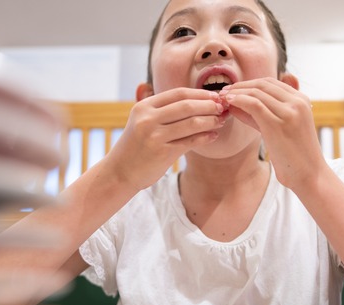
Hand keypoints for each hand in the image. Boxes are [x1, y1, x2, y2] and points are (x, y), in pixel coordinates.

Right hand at [108, 88, 225, 190]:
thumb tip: (198, 100)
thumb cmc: (137, 146)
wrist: (120, 172)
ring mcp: (154, 136)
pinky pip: (190, 141)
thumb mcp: (143, 121)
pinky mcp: (162, 153)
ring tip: (221, 120)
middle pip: (187, 105)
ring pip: (191, 123)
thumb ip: (163, 110)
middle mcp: (148, 119)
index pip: (178, 93)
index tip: (215, 96)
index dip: (200, 93)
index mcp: (144, 107)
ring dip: (211, 120)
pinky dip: (205, 137)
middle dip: (209, 105)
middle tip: (223, 106)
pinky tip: (214, 135)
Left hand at [221, 78, 324, 188]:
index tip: (234, 90)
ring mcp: (289, 112)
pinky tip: (230, 104)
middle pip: (263, 84)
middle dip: (241, 86)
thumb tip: (237, 102)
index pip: (271, 83)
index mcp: (302, 100)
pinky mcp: (278, 124)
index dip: (249, 84)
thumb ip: (265, 112)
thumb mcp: (282, 127)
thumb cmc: (294, 155)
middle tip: (224, 92)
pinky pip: (254, 104)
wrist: (309, 175)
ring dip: (237, 93)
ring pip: (257, 92)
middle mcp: (297, 102)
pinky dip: (239, 101)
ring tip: (223, 99)